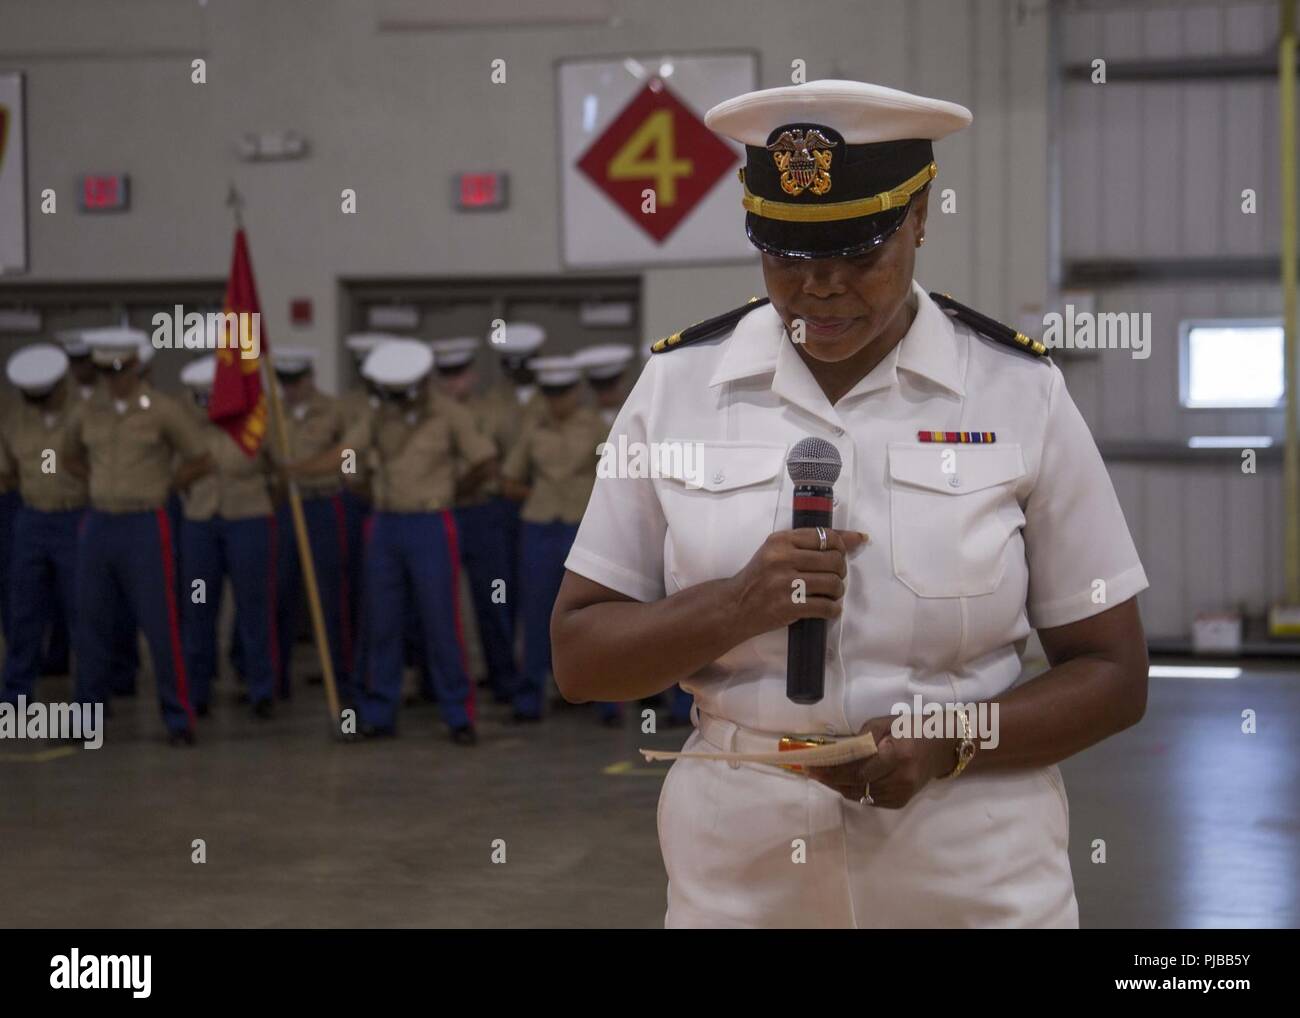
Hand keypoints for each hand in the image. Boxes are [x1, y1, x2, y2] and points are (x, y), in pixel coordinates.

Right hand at [726, 527, 865, 640]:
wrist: (735, 605)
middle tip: (833, 578)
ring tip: (829, 594)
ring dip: (838, 591)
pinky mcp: (789, 606)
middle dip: (840, 571)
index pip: (825, 536)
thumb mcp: (778, 551)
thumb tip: (856, 538)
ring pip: (833, 583)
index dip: (841, 546)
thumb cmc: (760, 577)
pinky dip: (833, 609)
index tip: (840, 555)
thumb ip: (811, 543)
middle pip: (834, 560)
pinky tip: (827, 608)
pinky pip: (826, 607)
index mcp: (781, 540)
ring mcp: (785, 583)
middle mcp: (783, 559)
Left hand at [805, 715, 956, 808]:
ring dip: (839, 786)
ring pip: (861, 795)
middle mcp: (901, 779)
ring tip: (822, 776)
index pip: (858, 770)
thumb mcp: (886, 724)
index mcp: (898, 755)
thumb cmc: (912, 728)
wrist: (942, 748)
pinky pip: (869, 800)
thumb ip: (861, 738)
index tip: (812, 765)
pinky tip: (841, 782)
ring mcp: (901, 794)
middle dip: (830, 779)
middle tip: (811, 771)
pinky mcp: (900, 803)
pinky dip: (853, 791)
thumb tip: (836, 752)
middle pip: (857, 785)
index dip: (833, 770)